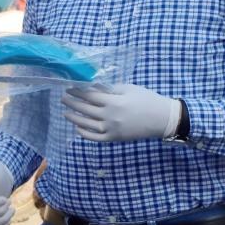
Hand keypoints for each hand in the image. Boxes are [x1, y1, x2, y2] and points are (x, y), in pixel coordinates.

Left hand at [62, 83, 180, 141]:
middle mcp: (110, 116)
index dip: (77, 91)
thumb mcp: (128, 89)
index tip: (69, 88)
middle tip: (63, 98)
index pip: (89, 96)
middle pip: (85, 109)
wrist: (161, 119)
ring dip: (74, 118)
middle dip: (72, 103)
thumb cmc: (146, 99)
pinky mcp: (115, 138)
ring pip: (87, 124)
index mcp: (113, 102)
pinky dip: (85, 134)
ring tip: (66, 112)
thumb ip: (109, 89)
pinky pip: (95, 138)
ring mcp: (111, 129)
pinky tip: (78, 128)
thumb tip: (92, 86)